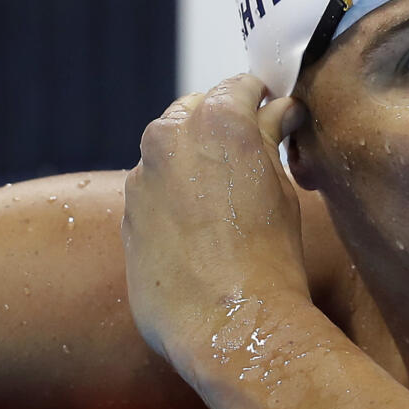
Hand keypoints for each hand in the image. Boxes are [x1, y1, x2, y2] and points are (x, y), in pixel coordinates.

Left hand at [122, 74, 307, 364]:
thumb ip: (270, 137)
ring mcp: (141, 176)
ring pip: (171, 151)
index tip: (276, 114)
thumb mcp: (282, 186)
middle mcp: (168, 137)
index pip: (240, 86)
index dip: (263, 98)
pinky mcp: (126, 214)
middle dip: (223, 125)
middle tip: (255, 155)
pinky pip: (155, 189)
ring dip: (196, 161)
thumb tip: (277, 111)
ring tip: (229, 199)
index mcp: (216, 119)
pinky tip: (204, 230)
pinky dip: (177, 196)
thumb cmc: (269, 254)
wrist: (228, 322)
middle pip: (197, 111)